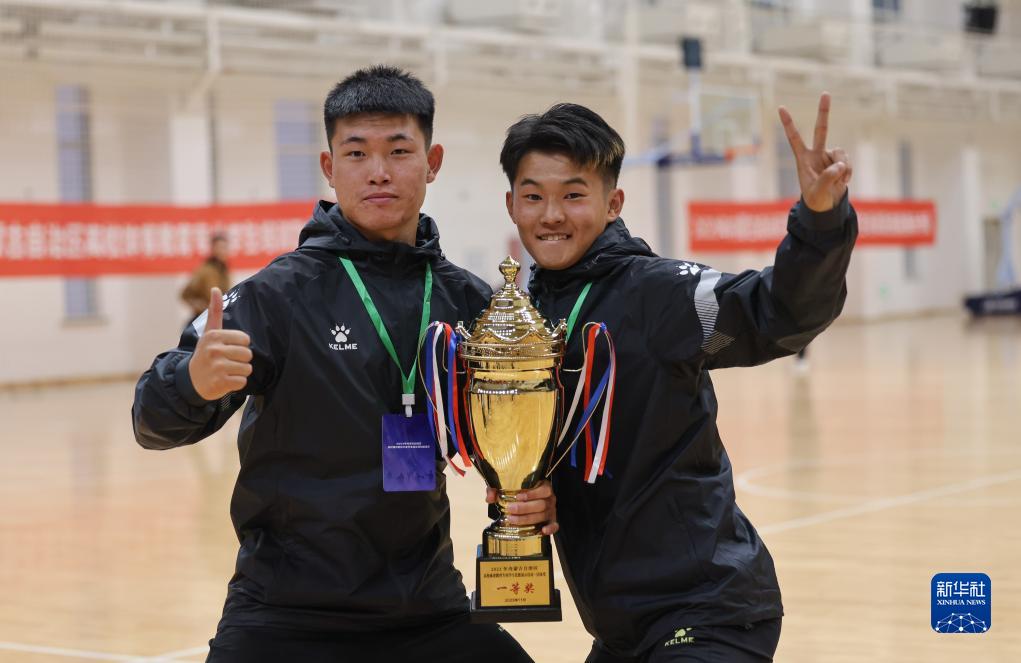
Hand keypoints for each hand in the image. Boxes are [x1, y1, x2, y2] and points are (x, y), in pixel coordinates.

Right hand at [188, 287, 252, 400]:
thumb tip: (215, 288)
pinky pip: (242, 382)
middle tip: (227, 362)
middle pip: (248, 354)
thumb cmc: (205, 353)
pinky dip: (236, 384)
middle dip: (241, 360)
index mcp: (214, 336)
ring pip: (247, 368)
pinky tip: (224, 381)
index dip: (240, 346)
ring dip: (239, 372)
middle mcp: (214, 350)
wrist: (190, 381)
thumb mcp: (209, 332)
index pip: (245, 339)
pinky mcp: (220, 383)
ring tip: (226, 371)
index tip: (227, 349)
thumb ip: (215, 311)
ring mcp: (217, 367)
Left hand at [486, 481, 558, 535]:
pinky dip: (551, 529)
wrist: (528, 498)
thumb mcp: (508, 486)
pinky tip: (542, 531)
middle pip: (541, 504)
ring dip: (528, 519)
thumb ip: (497, 489)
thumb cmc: (520, 490)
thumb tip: (490, 498)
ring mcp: (551, 510)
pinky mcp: (551, 520)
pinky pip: (554, 525)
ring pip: (543, 515)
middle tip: (510, 509)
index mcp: (544, 486)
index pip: (543, 489)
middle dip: (524, 508)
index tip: (517, 496)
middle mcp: (550, 498)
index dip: (531, 494)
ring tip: (512, 519)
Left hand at [778, 92, 852, 212]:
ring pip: (841, 153)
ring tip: (838, 181)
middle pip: (821, 129)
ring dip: (843, 168)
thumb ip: (827, 178)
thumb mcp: (817, 192)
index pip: (794, 138)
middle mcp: (816, 153)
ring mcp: (829, 156)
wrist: (826, 205)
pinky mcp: (840, 161)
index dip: (788, 124)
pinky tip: (843, 181)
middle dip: (823, 111)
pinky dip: (848, 172)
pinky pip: (848, 162)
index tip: (781, 108)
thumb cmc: (816, 199)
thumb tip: (839, 164)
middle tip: (825, 93)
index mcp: (803, 159)